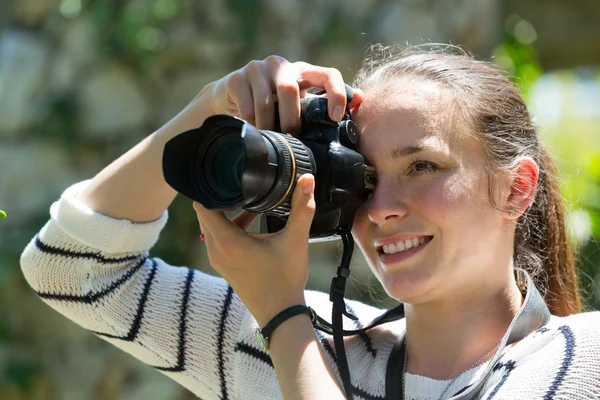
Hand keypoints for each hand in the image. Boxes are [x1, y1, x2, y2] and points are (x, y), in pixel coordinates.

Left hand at [193, 173, 316, 326]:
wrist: (280, 315)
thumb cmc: (285, 278)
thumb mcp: (295, 240)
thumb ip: (301, 207)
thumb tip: (306, 179)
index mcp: (227, 240)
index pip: (202, 205)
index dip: (210, 187)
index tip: (225, 175)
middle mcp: (215, 249)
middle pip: (206, 214)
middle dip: (219, 197)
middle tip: (237, 182)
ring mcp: (217, 260)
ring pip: (212, 227)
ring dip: (225, 213)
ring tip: (247, 200)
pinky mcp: (224, 266)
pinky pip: (218, 239)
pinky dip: (229, 227)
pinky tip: (252, 223)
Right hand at [205, 55, 363, 132]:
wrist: (232, 99)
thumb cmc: (273, 105)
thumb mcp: (300, 104)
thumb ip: (323, 104)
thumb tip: (360, 99)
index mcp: (304, 72)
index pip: (328, 74)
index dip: (336, 94)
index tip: (335, 117)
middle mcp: (282, 66)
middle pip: (290, 89)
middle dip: (291, 119)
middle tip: (292, 138)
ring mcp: (257, 69)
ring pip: (267, 98)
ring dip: (269, 124)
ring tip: (271, 140)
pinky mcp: (237, 78)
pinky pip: (247, 104)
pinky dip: (252, 122)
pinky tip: (254, 131)